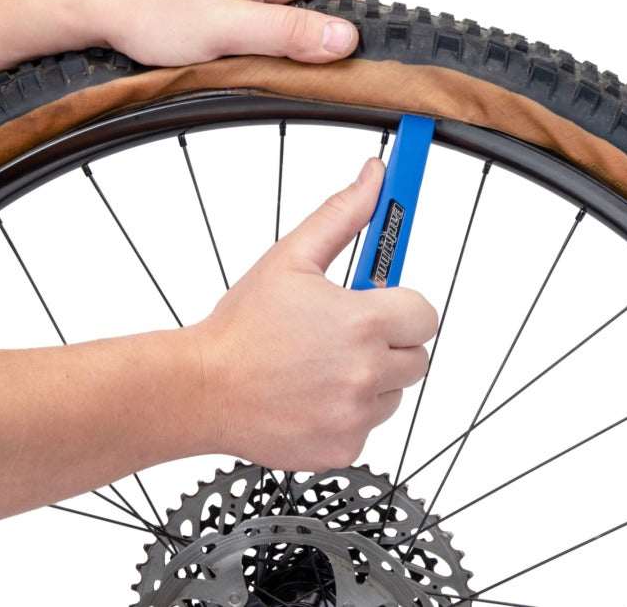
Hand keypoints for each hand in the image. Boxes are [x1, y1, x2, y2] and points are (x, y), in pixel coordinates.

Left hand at [78, 0, 360, 65]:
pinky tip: (237, 48)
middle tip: (288, 68)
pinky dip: (261, 30)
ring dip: (286, 36)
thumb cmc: (152, 11)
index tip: (333, 63)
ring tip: (255, 58)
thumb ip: (290, 33)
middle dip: (315, 36)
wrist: (98, 1)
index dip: (347, 30)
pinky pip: (263, 7)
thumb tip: (344, 37)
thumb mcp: (230, 30)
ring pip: (290, 4)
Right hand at [191, 158, 436, 471]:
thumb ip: (342, 216)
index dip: (402, 306)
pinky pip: (368, 425)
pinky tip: (312, 396)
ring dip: (370, 379)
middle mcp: (365, 372)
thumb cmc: (240, 327)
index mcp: (361, 322)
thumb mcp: (290, 258)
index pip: (426, 314)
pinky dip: (348, 413)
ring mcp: (355, 415)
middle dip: (390, 343)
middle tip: (346, 335)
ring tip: (321, 366)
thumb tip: (375, 179)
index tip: (379, 304)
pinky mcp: (343, 447)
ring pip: (394, 393)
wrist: (201, 389)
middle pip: (417, 357)